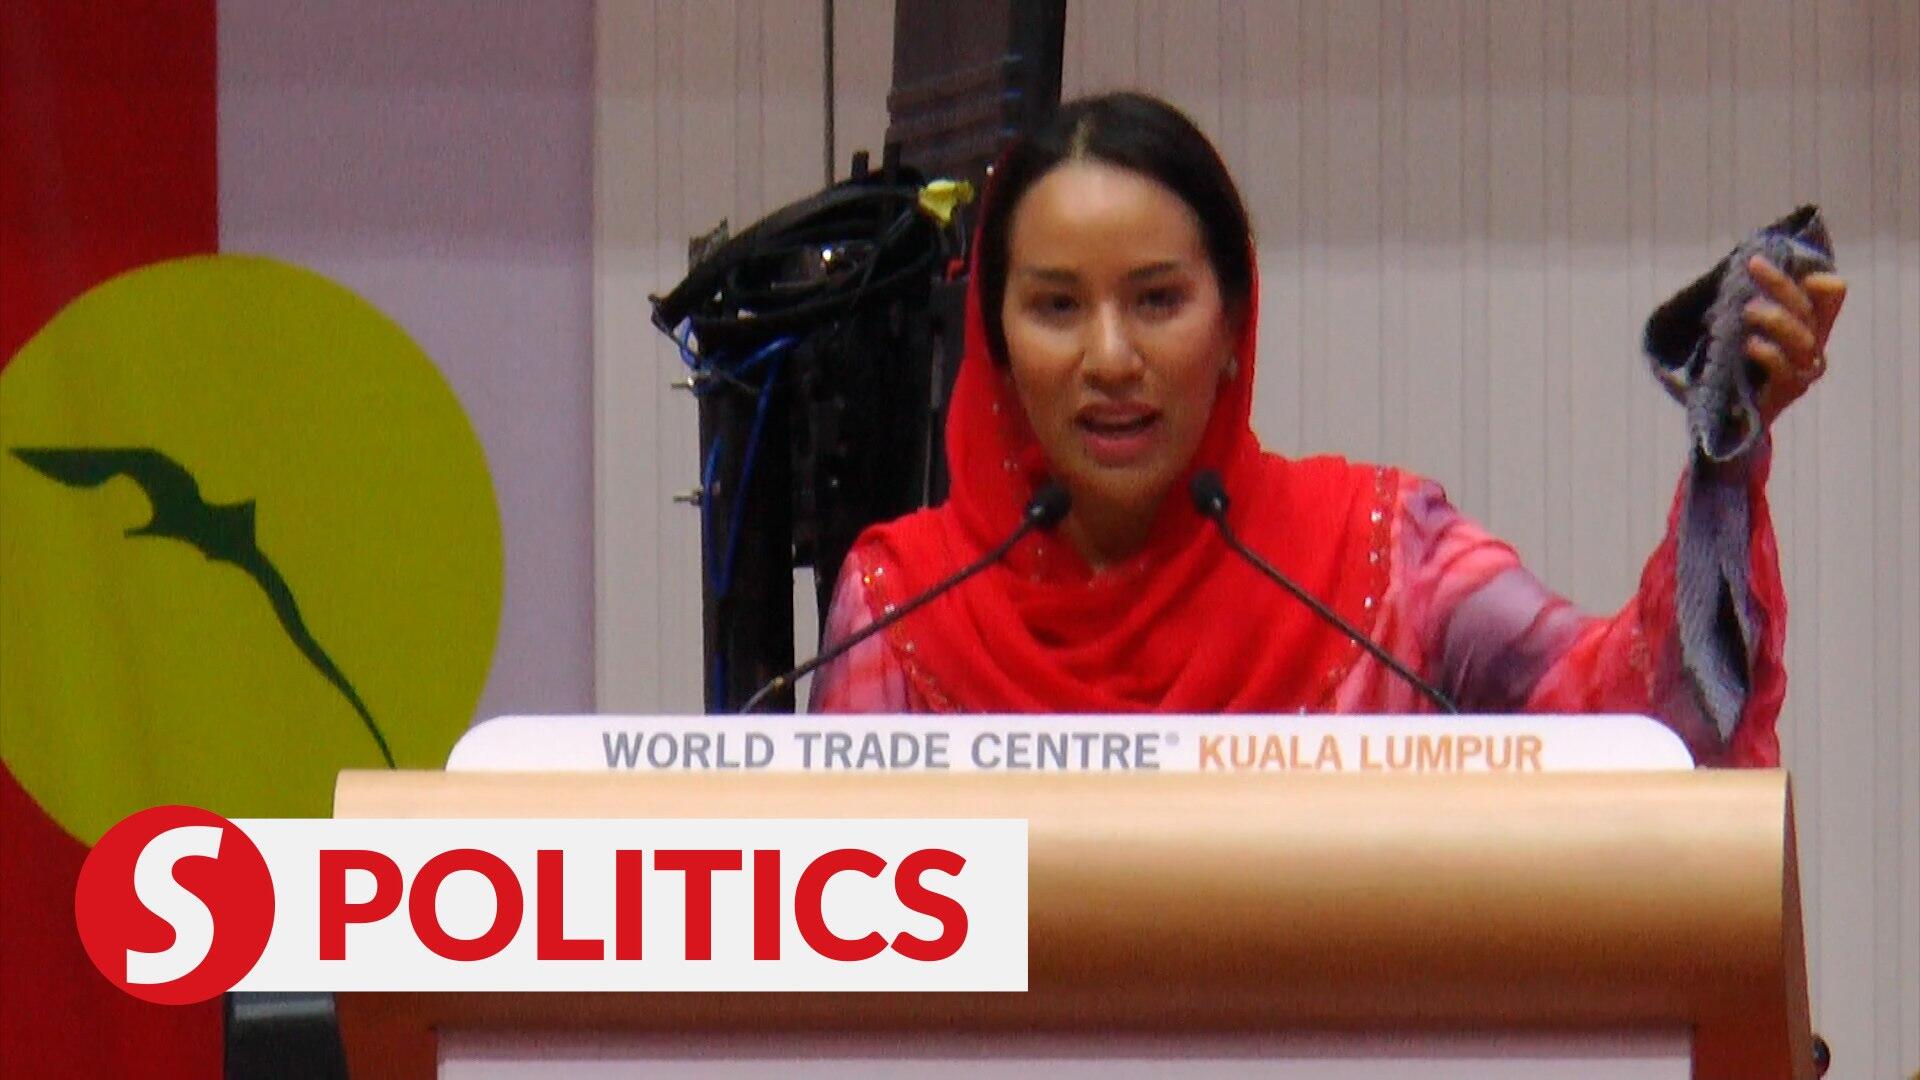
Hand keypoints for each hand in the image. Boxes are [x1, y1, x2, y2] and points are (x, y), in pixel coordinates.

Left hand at [1744, 254, 1845, 424]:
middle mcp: (1812, 344)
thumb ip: (1753, 303)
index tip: (1786, 263)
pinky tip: (1751, 345)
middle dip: (1781, 284)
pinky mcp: (1790, 390)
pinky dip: (1769, 353)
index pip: (1829, 295)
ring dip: (1776, 319)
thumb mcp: (1744, 328)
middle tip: (1754, 267)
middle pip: (1806, 310)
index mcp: (1808, 323)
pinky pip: (1786, 369)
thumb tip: (1745, 269)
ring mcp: (1805, 368)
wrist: (1735, 415)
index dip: (1814, 278)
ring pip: (1803, 338)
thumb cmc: (1741, 364)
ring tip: (1749, 311)